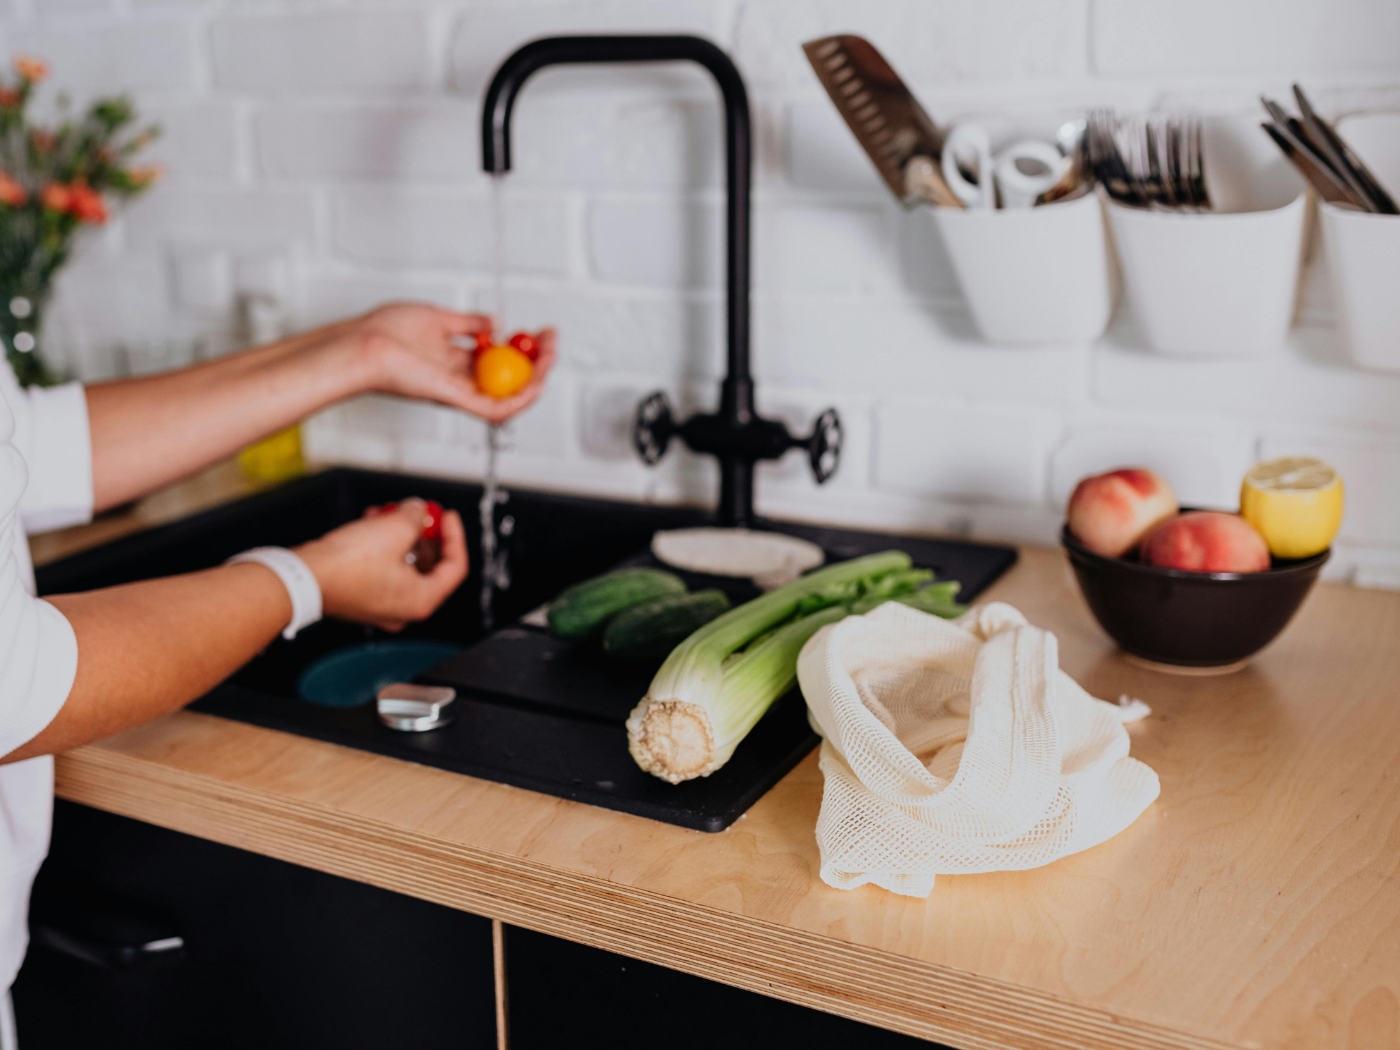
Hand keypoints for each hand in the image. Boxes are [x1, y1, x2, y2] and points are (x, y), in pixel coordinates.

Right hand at [294, 499, 467, 631]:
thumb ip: (416, 515)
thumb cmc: (345, 566)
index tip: (448, 517)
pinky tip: (373, 521)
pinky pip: (382, 566)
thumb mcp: (394, 529)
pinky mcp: (361, 595)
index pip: (455, 568)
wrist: (301, 578)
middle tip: (419, 512)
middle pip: (429, 565)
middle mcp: (403, 609)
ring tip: (390, 512)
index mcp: (421, 601)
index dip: (455, 536)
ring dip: (399, 533)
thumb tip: (417, 509)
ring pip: (403, 562)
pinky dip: (382, 544)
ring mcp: (380, 604)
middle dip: (423, 532)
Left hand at [345, 302, 556, 425]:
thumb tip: (495, 323)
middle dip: (538, 360)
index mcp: (456, 363)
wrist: (364, 345)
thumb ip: (467, 323)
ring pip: (510, 396)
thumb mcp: (436, 318)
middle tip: (552, 339)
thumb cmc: (386, 332)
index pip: (501, 361)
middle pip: (511, 379)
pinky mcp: (456, 402)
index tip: (539, 330)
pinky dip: (521, 400)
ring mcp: (460, 393)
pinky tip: (537, 382)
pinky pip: (497, 410)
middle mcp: (461, 381)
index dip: (525, 347)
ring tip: (550, 354)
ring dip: (537, 378)